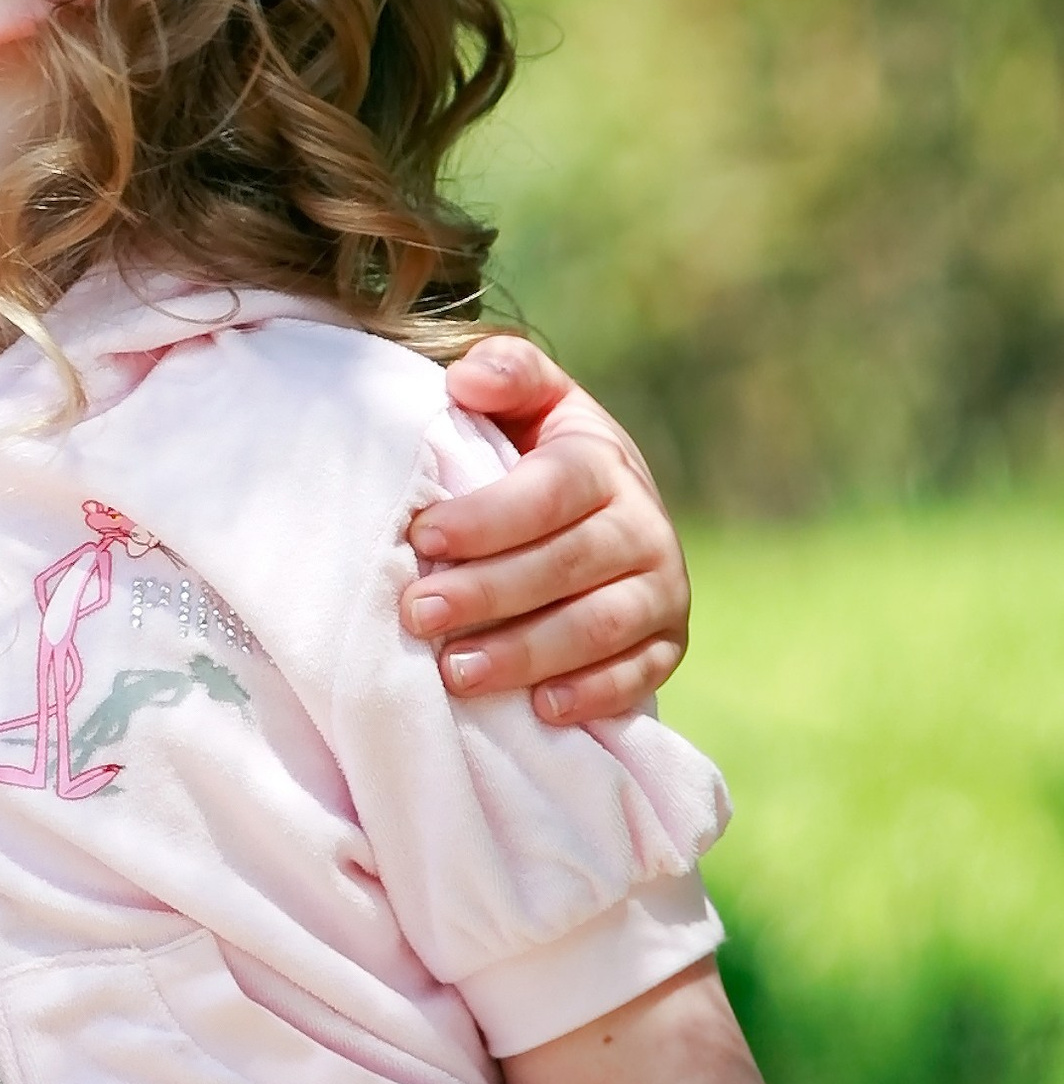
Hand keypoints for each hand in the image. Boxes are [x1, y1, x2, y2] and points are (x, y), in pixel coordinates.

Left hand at [407, 333, 689, 723]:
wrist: (604, 518)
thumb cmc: (537, 461)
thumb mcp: (530, 405)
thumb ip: (506, 375)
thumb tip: (467, 378)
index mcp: (602, 464)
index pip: (550, 491)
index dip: (488, 516)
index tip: (423, 535)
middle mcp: (643, 526)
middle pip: (568, 563)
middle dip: (489, 591)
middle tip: (417, 613)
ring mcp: (661, 591)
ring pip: (600, 626)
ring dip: (527, 652)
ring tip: (456, 673)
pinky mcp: (666, 646)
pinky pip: (637, 677)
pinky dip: (592, 695)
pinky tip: (538, 709)